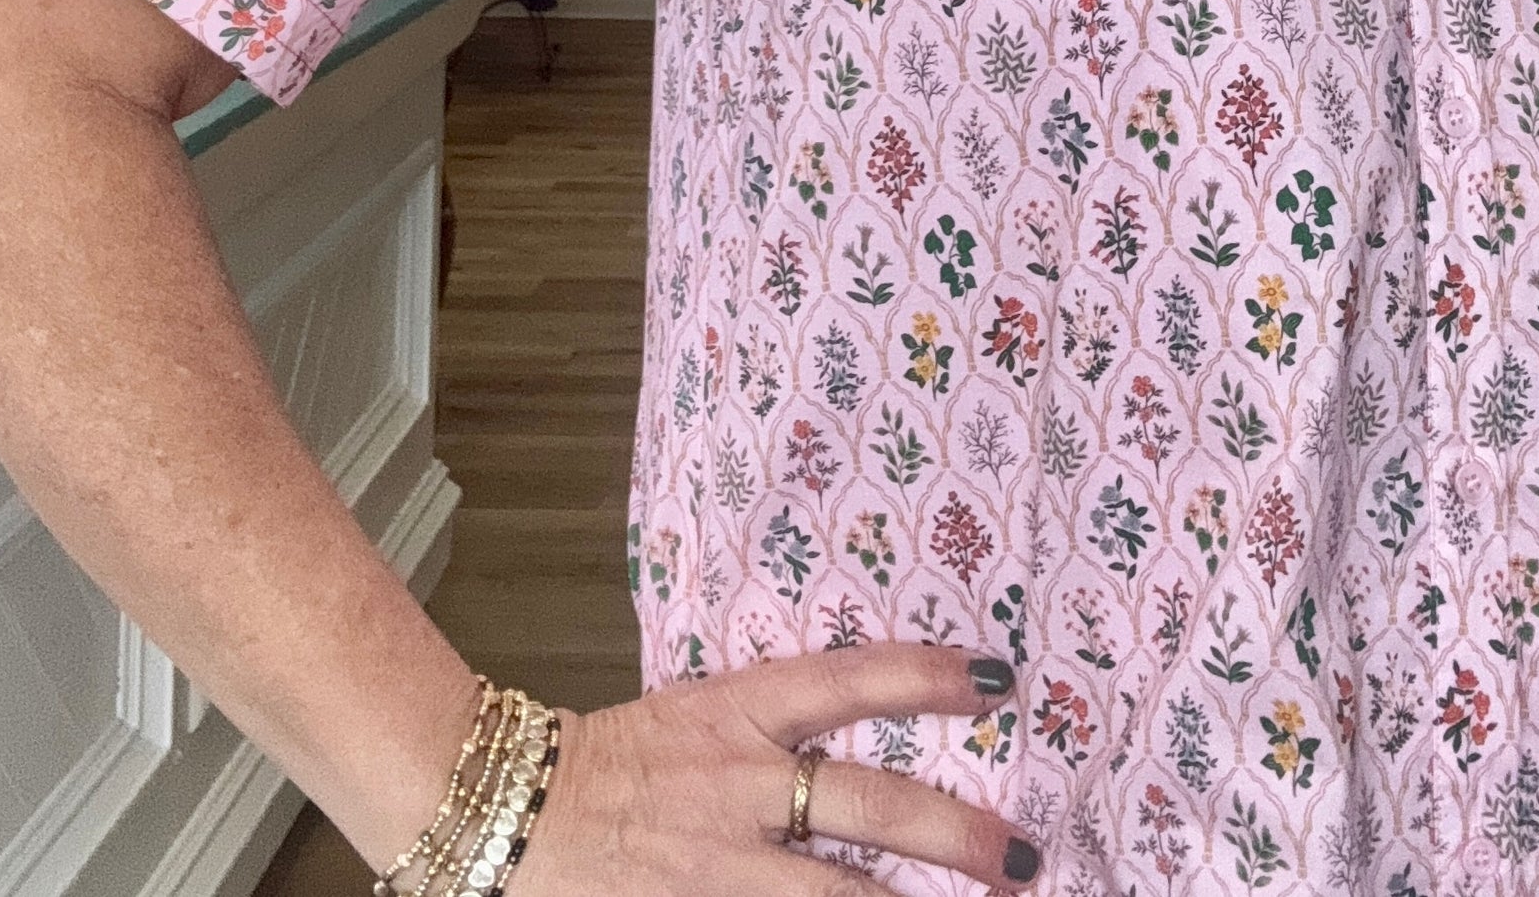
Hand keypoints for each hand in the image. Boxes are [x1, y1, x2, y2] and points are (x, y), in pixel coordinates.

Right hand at [516, 644, 1040, 893]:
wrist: (513, 812)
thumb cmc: (618, 762)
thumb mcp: (700, 718)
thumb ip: (776, 730)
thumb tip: (863, 743)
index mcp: (739, 713)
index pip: (848, 680)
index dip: (925, 675)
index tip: (998, 677)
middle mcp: (741, 784)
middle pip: (871, 807)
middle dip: (956, 836)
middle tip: (1025, 859)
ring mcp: (722, 864)